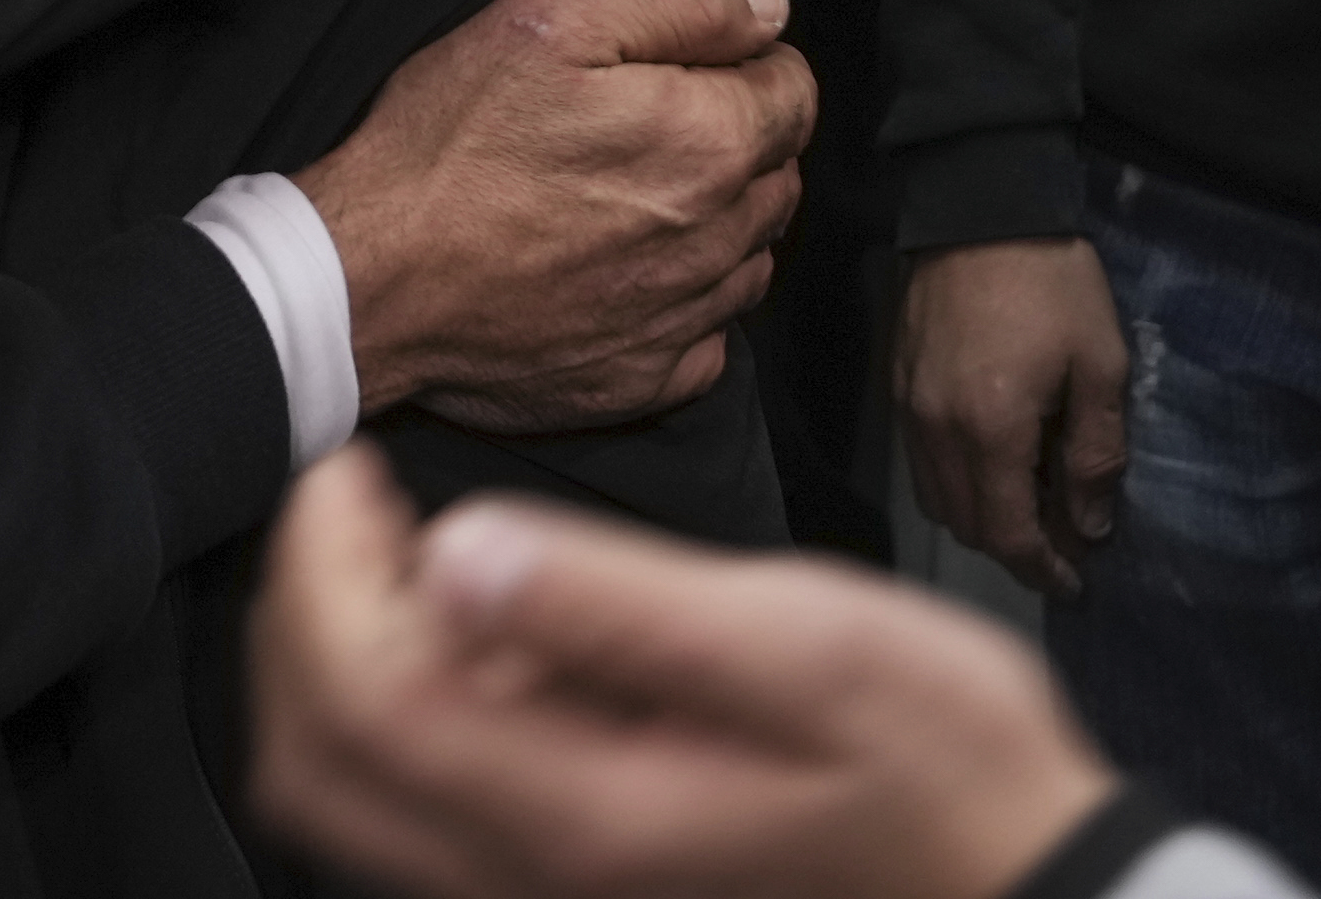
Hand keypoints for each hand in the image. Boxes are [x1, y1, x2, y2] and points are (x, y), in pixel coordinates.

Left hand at [249, 447, 1118, 898]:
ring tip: (406, 540)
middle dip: (303, 614)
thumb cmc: (939, 760)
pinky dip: (409, 700)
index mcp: (577, 812)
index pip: (364, 695)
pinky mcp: (570, 881)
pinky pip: (424, 805)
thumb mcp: (807, 648)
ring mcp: (545, 892)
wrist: (1017, 878)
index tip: (352, 464)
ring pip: (355, 791)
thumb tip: (456, 552)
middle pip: (318, 763)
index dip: (321, 569)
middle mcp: (531, 878)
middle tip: (355, 499)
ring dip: (344, 656)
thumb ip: (622, 607)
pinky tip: (488, 620)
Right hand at [300, 0, 814, 433]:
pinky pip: (709, 336)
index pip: (795, 89)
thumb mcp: (552, 15)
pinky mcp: (644, 379)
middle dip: (735, 141)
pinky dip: (684, 303)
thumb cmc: (450, 142)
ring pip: (751, 254)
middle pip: (778, 173)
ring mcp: (683, 318)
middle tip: (642, 126)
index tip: (678, 67)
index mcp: (710, 141)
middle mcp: (717, 237)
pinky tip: (621, 273)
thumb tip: (767, 4)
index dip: (742, 64)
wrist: (372, 280)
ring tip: (628, 197)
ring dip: (716, 221)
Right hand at [893, 237, 1129, 598]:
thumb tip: (1088, 526)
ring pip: (937, 499)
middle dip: (1014, 551)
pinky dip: (956, 484)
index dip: (1043, 570)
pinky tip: (993, 466)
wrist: (980, 204)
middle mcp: (937, 431)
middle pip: (966, 527)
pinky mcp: (897, 384)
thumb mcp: (1100, 366)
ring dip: (982, 520)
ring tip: (1030, 510)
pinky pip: (922, 463)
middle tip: (1062, 547)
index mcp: (990, 430)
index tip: (1076, 585)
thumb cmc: (1054, 284)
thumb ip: (1095, 454)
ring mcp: (909, 408)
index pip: (1008, 534)